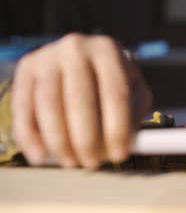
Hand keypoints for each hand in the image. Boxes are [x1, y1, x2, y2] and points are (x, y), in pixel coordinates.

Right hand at [11, 33, 151, 168]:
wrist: (82, 57)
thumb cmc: (112, 80)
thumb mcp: (133, 88)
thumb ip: (135, 111)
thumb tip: (129, 141)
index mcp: (108, 51)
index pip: (115, 93)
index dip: (117, 128)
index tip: (119, 155)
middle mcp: (76, 48)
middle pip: (79, 99)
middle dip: (86, 138)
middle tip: (92, 163)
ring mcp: (48, 57)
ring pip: (49, 104)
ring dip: (59, 141)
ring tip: (71, 162)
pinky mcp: (26, 69)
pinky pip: (24, 107)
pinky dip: (30, 136)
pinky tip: (41, 156)